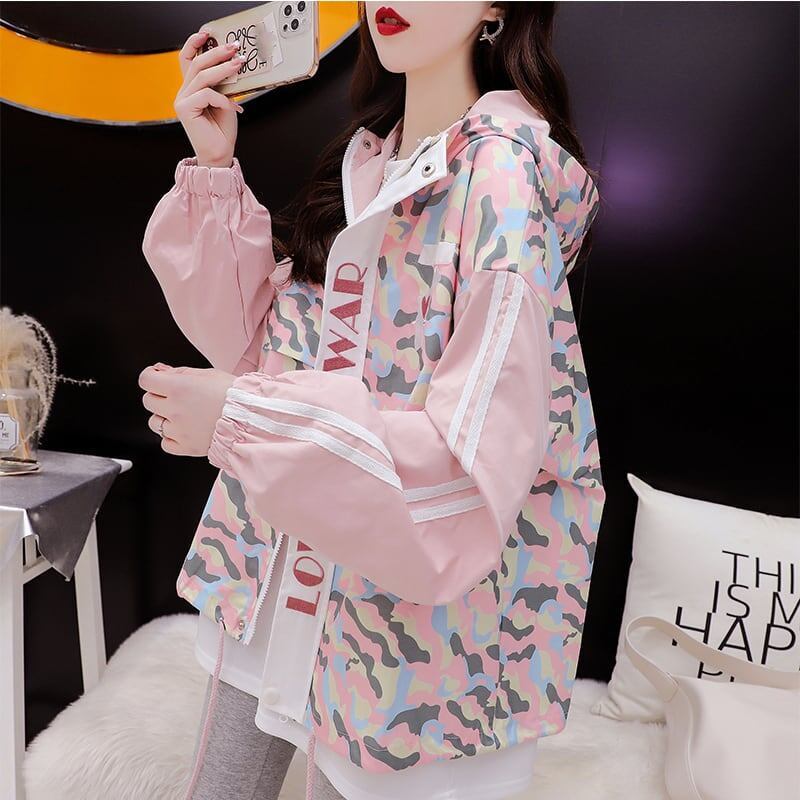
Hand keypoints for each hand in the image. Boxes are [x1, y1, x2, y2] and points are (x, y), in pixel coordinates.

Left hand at [138, 363, 235, 456]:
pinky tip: (185, 430)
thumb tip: (160, 371)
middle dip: (160, 397)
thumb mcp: (208, 374)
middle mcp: (174, 409)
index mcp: (178, 387)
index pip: (146, 380)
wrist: (251, 420)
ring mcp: (178, 430)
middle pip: (148, 401)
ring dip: (164, 418)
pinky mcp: (185, 447)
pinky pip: (165, 443)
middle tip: (178, 397)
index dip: (151, 377)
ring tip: (185, 416)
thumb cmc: (234, 396)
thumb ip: (180, 372)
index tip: (157, 379)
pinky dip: (172, 437)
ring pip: (154, 423)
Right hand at [174, 30, 244, 167]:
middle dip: (216, 52)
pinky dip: (222, 98)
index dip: (195, 44)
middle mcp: (184, 92)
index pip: (188, 60)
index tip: (208, 33)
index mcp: (192, 89)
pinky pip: (206, 94)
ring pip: (202, 76)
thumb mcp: (226, 101)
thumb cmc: (222, 131)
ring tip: (239, 64)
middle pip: (197, 64)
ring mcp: (182, 100)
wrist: (219, 155)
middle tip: (234, 47)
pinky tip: (234, 106)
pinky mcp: (185, 109)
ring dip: (223, 68)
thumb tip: (232, 64)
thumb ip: (223, 85)